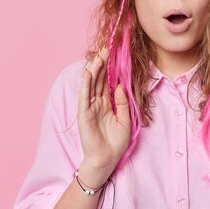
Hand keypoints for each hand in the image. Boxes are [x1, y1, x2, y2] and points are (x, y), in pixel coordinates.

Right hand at [77, 47, 130, 174]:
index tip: (113, 56)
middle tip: (105, 50)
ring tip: (98, 57)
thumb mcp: (125, 119)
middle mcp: (98, 103)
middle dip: (102, 65)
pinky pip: (85, 96)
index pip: (107, 83)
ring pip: (92, 85)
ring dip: (94, 70)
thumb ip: (122, 102)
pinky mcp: (84, 114)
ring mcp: (90, 107)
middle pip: (99, 80)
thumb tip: (120, 84)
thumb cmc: (115, 142)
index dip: (110, 70)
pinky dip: (86, 85)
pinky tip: (89, 73)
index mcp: (108, 104)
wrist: (106, 159)